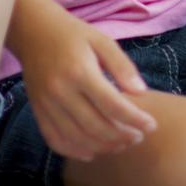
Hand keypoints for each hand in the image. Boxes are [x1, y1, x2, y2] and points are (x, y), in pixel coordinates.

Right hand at [18, 6, 157, 161]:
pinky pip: (54, 139)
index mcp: (80, 72)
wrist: (33, 32)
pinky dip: (74, 151)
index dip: (134, 119)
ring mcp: (46, 105)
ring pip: (75, 137)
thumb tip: (141, 92)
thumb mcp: (103, 41)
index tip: (151, 125)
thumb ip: (122, 66)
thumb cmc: (74, 35)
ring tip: (122, 145)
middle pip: (94, 125)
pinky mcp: (37, 111)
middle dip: (120, 136)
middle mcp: (60, 92)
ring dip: (101, 147)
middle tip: (139, 138)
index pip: (112, 104)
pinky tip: (92, 152)